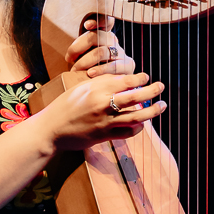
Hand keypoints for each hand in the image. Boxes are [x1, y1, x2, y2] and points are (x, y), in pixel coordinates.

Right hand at [46, 72, 165, 151]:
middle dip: (152, 91)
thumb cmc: (63, 107)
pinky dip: (138, 128)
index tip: (146, 77)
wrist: (51, 130)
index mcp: (95, 89)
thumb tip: (122, 80)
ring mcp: (105, 121)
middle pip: (135, 96)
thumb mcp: (80, 88)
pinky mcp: (104, 136)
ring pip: (136, 116)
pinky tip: (142, 124)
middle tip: (161, 87)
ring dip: (152, 111)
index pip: (125, 81)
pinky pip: (128, 132)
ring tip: (162, 106)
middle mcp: (102, 104)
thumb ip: (100, 83)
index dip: (139, 79)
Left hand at [65, 16, 135, 76]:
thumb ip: (80, 51)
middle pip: (96, 36)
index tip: (87, 25)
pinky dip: (100, 70)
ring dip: (85, 62)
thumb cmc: (93, 68)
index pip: (104, 21)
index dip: (97, 21)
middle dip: (78, 47)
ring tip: (75, 70)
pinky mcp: (128, 65)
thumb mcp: (85, 56)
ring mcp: (121, 52)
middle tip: (69, 59)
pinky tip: (90, 73)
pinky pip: (113, 66)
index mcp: (103, 34)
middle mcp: (113, 41)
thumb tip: (69, 57)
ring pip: (101, 52)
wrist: (112, 83)